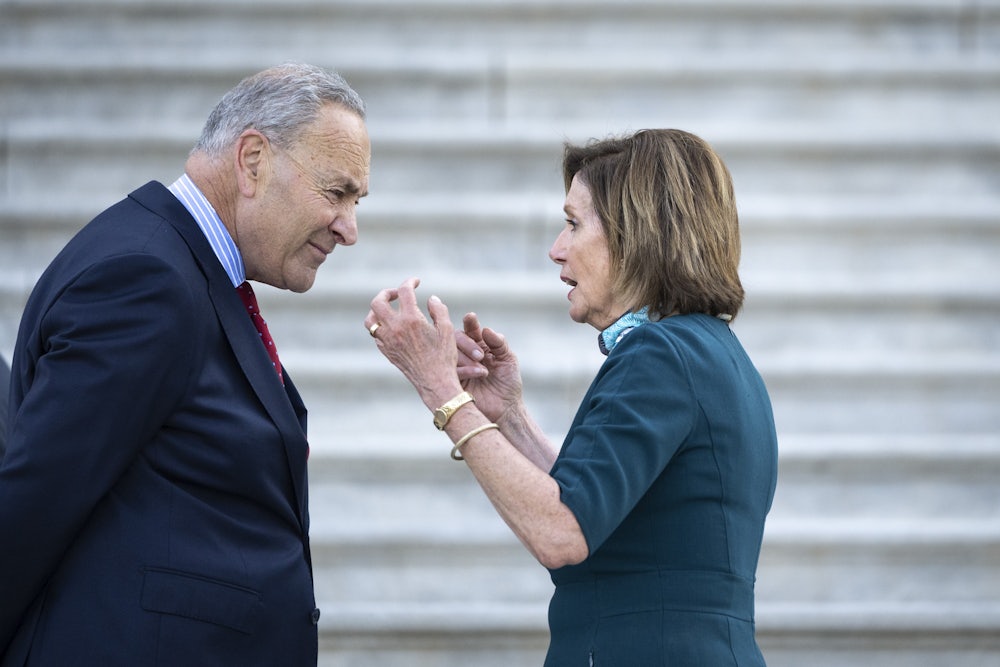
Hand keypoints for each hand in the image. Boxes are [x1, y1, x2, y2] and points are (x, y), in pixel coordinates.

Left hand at [365, 278, 462, 409]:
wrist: (434, 382)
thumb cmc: (444, 356)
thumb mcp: (447, 330)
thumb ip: (438, 310)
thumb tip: (430, 298)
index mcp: (411, 319)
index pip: (404, 291)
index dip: (410, 282)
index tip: (416, 282)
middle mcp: (395, 328)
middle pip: (378, 302)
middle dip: (387, 293)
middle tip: (398, 294)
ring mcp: (387, 340)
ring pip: (370, 320)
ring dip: (378, 311)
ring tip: (390, 310)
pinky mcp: (386, 351)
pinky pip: (376, 334)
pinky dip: (381, 326)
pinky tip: (394, 327)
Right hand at [455, 312, 523, 422]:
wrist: (505, 409)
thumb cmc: (508, 383)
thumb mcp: (508, 359)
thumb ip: (499, 343)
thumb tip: (485, 329)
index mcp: (479, 345)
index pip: (470, 330)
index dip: (470, 323)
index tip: (470, 317)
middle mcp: (466, 354)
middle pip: (456, 338)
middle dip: (468, 343)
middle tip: (481, 354)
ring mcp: (458, 367)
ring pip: (451, 352)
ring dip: (467, 357)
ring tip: (483, 368)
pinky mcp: (452, 381)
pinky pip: (450, 370)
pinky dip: (465, 369)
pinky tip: (479, 373)